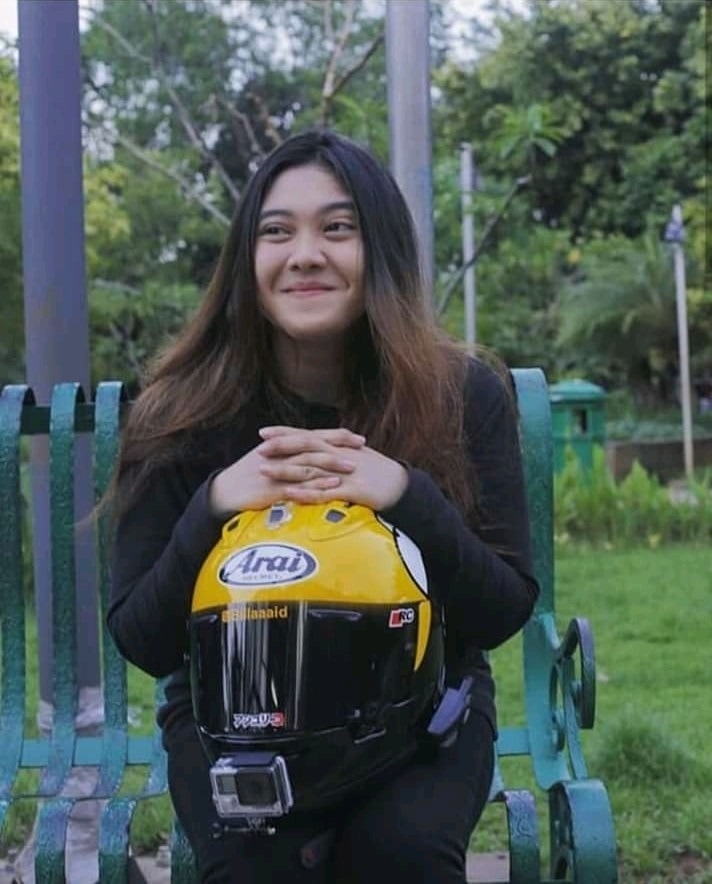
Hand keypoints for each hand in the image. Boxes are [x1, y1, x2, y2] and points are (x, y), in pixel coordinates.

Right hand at [208, 427, 365, 517]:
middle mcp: (279, 453)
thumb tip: (313, 453)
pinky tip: (332, 487)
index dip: (337, 436)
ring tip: (352, 466)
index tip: (359, 439)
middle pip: (313, 445)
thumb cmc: (247, 478)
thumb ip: (289, 455)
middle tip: (361, 449)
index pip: (314, 435)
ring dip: (331, 464)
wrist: (222, 493)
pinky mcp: (271, 488)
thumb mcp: (268, 461)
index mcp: (280, 444)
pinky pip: (297, 486)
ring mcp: (275, 470)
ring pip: (307, 464)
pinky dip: (316, 486)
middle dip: (339, 446)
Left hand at [256, 427, 407, 510]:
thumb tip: (316, 451)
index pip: (308, 435)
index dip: (285, 433)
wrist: (403, 488)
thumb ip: (336, 452)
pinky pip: (325, 492)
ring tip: (264, 470)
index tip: (263, 432)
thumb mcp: (357, 457)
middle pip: (306, 446)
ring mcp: (346, 472)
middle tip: (258, 448)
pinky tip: (289, 493)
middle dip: (280, 446)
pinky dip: (306, 492)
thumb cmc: (379, 473)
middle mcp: (341, 455)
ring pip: (311, 468)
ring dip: (286, 469)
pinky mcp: (353, 490)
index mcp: (340, 446)